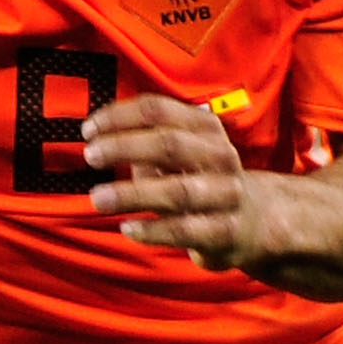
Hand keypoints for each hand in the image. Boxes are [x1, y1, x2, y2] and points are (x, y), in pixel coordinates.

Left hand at [82, 95, 298, 272]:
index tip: (88, 128)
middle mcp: (220, 156)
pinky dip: (153, 231)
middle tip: (90, 156)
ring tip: (98, 198)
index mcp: (206, 128)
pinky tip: (127, 229)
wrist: (254, 220)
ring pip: (178, 191)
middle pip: (170, 144)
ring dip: (133, 194)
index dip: (119, 116)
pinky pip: (186, 230)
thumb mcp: (178, 152)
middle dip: (124, 146)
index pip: (159, 111)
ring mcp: (226, 194)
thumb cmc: (199, 179)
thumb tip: (95, 136)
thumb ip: (142, 142)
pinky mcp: (225, 231)